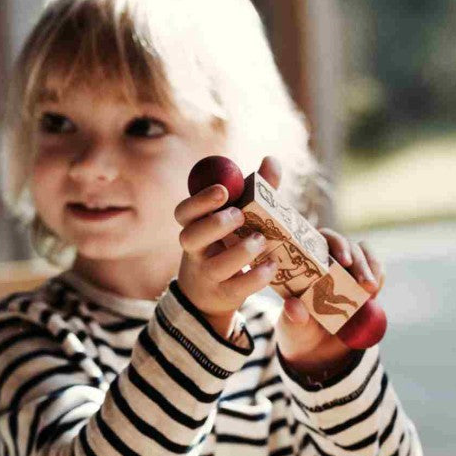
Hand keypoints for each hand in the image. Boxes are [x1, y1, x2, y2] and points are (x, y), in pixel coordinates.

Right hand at [174, 156, 280, 337]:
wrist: (211, 291)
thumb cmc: (227, 242)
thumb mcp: (238, 216)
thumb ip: (256, 189)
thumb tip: (271, 160)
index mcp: (194, 226)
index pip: (183, 212)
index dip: (199, 201)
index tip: (223, 190)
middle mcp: (194, 251)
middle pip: (190, 237)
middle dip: (215, 224)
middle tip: (240, 215)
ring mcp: (206, 274)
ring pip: (214, 266)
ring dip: (239, 251)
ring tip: (261, 240)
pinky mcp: (223, 294)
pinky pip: (236, 288)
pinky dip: (256, 277)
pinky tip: (272, 265)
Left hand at [276, 231, 385, 376]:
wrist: (317, 350)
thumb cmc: (299, 330)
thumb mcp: (293, 326)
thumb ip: (293, 316)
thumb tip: (293, 306)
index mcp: (306, 261)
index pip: (321, 238)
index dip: (335, 244)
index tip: (344, 261)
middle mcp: (328, 259)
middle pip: (347, 245)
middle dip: (359, 261)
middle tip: (365, 283)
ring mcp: (348, 269)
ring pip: (365, 254)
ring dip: (372, 268)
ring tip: (371, 290)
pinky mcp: (364, 281)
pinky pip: (377, 271)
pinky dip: (379, 278)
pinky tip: (374, 294)